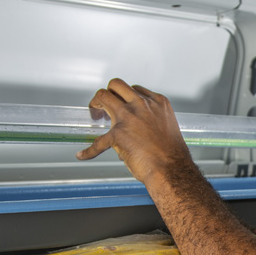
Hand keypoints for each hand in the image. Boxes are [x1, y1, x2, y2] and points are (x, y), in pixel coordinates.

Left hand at [75, 79, 193, 184]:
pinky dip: (89, 151)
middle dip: (109, 93)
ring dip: (95, 104)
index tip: (122, 106)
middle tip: (105, 106)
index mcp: (157, 102)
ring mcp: (128, 117)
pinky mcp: (117, 134)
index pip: (135, 90)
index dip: (126, 98)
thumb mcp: (167, 126)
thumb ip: (151, 121)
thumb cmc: (172, 155)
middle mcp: (142, 105)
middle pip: (117, 85)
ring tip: (94, 115)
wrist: (172, 170)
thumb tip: (135, 131)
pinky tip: (83, 155)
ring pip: (103, 95)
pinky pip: (97, 142)